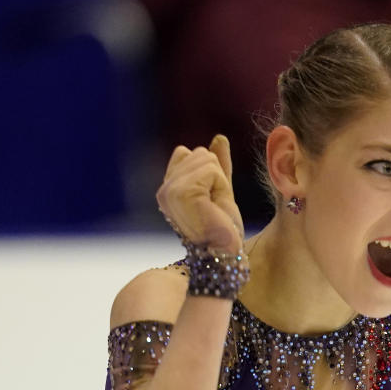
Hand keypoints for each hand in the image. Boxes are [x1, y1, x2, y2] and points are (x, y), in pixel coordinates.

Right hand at [156, 134, 243, 252]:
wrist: (226, 251)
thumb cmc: (225, 228)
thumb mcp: (222, 190)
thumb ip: (219, 166)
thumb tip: (219, 138)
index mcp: (168, 188)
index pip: (186, 152)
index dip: (209, 173)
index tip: (210, 200)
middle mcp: (164, 189)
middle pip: (198, 153)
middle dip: (216, 176)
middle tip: (214, 205)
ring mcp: (170, 190)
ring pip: (205, 159)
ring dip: (219, 182)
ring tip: (214, 207)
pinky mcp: (182, 192)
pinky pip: (211, 170)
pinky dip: (221, 186)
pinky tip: (214, 206)